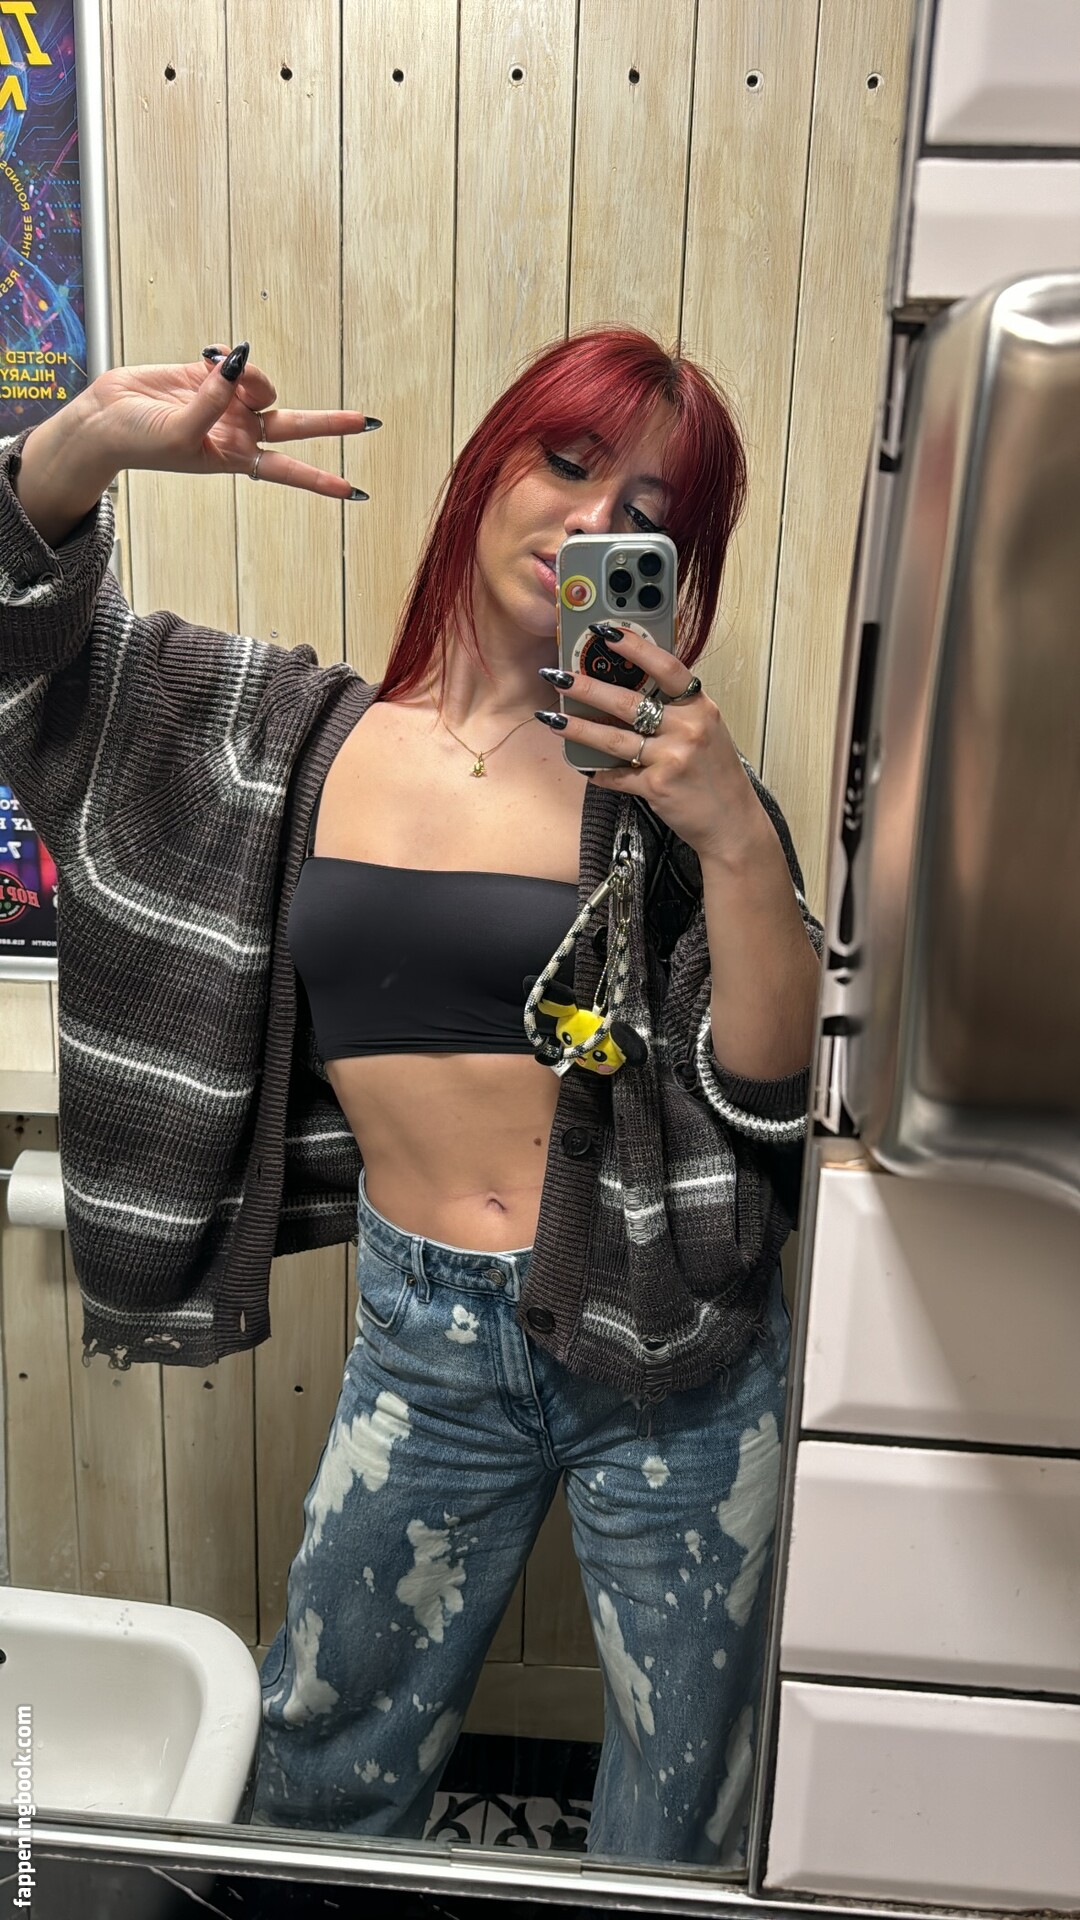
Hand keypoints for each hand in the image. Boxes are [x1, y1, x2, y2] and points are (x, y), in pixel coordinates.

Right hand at [81, 341, 376, 500]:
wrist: (107, 420)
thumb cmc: (142, 442)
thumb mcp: (183, 432)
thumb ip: (216, 399)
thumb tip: (240, 362)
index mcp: (237, 458)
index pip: (288, 471)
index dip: (321, 480)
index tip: (353, 491)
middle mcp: (239, 431)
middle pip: (296, 426)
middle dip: (330, 423)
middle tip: (367, 423)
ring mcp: (227, 402)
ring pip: (262, 382)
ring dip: (248, 373)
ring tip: (214, 369)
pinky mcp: (209, 374)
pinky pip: (234, 358)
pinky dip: (225, 354)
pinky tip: (205, 356)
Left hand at [536, 624, 760, 862]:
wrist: (732, 822)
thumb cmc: (716, 774)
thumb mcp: (707, 729)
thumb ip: (678, 708)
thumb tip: (632, 686)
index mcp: (701, 707)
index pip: (665, 667)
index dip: (634, 646)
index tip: (605, 632)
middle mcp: (688, 728)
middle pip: (628, 702)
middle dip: (585, 687)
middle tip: (557, 675)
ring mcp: (672, 758)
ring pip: (613, 738)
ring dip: (577, 728)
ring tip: (551, 718)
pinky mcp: (657, 786)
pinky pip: (617, 775)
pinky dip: (599, 773)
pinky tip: (583, 767)